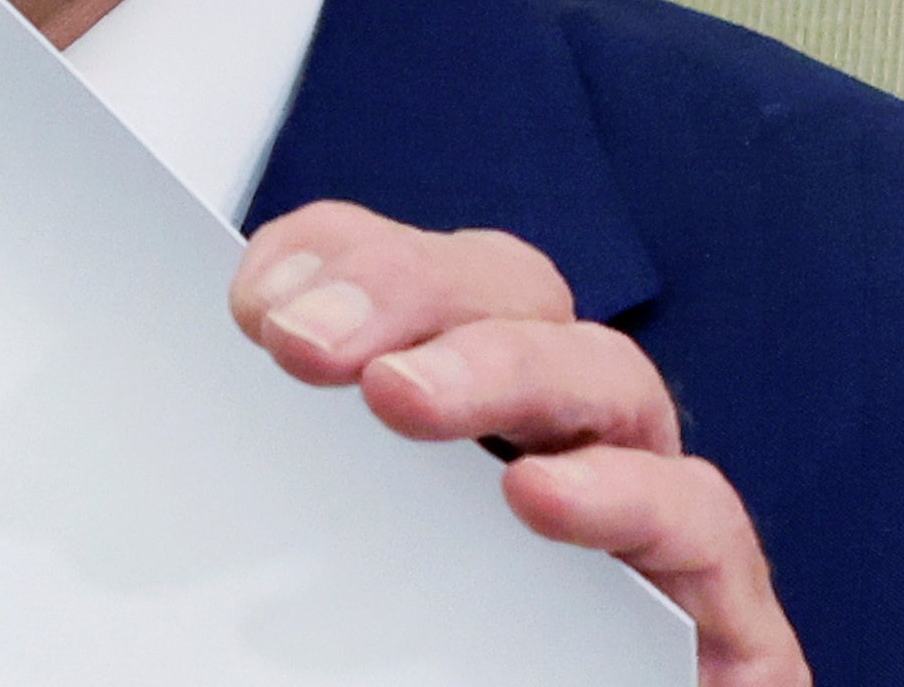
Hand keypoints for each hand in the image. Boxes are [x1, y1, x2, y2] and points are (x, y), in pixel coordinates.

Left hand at [227, 201, 808, 685]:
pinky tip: (541, 497)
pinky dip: (626, 495)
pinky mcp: (723, 613)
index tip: (254, 310)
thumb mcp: (327, 576)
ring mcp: (646, 511)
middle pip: (506, 293)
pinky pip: (700, 518)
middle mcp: (556, 432)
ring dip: (496, 366)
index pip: (401, 270)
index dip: (333, 257)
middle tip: (304, 343)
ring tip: (397, 394)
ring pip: (605, 375)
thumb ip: (284, 495)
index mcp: (457, 404)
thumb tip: (180, 451)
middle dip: (404, 289)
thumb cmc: (411, 670)